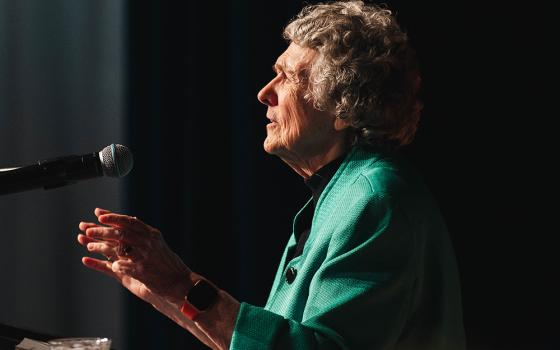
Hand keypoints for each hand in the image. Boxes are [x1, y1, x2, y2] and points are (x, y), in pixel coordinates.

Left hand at [77, 208, 192, 304]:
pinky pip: (122, 266)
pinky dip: (113, 264)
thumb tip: (130, 219)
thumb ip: (143, 233)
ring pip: (118, 248)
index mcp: (151, 234)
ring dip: (101, 247)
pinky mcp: (142, 271)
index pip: (129, 221)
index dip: (113, 217)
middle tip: (87, 229)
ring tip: (89, 246)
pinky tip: (106, 263)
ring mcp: (145, 256)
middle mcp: (148, 242)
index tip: (99, 215)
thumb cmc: (166, 261)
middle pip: (120, 233)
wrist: (179, 281)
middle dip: (102, 230)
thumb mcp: (157, 243)